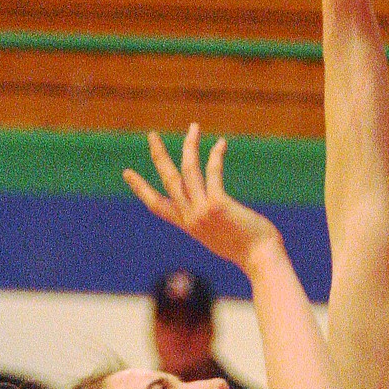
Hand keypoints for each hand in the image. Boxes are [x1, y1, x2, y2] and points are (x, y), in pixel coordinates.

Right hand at [124, 127, 280, 274]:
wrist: (261, 260)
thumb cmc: (249, 250)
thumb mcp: (222, 238)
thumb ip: (212, 224)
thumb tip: (215, 214)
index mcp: (189, 226)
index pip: (157, 205)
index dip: (141, 188)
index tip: (127, 173)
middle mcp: (191, 218)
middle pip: (168, 180)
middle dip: (159, 156)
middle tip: (152, 135)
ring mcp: (202, 211)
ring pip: (188, 170)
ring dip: (190, 146)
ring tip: (194, 127)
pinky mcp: (218, 205)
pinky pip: (213, 172)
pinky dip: (216, 156)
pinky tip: (221, 144)